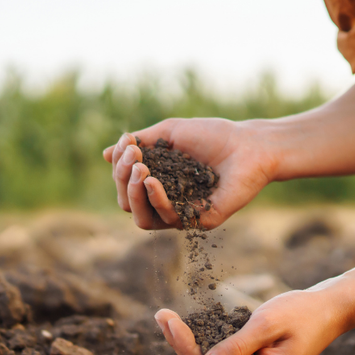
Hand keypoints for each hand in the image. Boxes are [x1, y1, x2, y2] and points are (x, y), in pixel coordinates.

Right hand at [103, 118, 277, 229]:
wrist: (249, 145)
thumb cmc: (213, 136)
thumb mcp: (169, 133)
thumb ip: (139, 143)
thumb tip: (105, 154)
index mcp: (158, 182)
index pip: (125, 185)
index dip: (119, 167)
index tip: (128, 143)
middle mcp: (167, 201)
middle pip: (128, 204)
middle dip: (122, 180)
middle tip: (133, 157)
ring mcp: (182, 214)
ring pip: (142, 219)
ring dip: (133, 193)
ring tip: (140, 169)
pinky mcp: (199, 221)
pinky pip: (167, 219)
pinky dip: (155, 200)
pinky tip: (152, 181)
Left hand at [153, 287, 350, 354]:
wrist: (329, 310)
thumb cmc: (302, 312)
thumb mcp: (266, 324)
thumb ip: (235, 347)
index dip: (185, 347)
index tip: (167, 319)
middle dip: (183, 344)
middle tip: (161, 315)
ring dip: (191, 343)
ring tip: (167, 318)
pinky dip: (207, 342)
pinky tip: (188, 326)